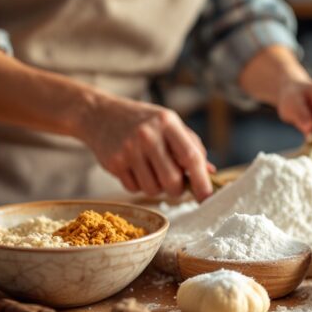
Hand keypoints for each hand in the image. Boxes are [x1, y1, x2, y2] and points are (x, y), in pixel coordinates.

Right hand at [81, 97, 213, 200]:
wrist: (100, 114)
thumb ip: (192, 146)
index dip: (202, 180)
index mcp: (167, 123)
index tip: (207, 197)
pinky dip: (138, 185)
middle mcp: (148, 135)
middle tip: (175, 182)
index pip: (190, 156)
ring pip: (153, 190)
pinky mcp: (113, 162)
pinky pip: (134, 189)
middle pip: (172, 180)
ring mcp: (129, 149)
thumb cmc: (144, 121)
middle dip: (177, 189)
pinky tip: (135, 168)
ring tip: (152, 170)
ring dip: (157, 187)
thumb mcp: (170, 124)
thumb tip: (210, 173)